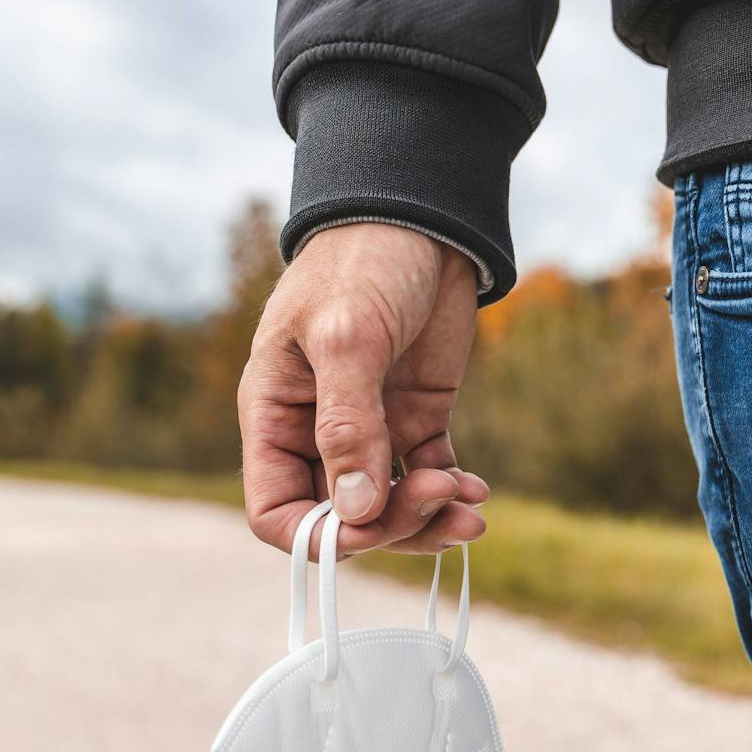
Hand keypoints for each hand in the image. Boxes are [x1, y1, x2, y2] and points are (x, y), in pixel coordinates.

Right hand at [239, 222, 489, 557]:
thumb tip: (354, 511)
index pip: (277, 511)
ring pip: (389, 506)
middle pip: (343, 518)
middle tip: (441, 498)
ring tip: (470, 508)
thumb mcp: (347, 337)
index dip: (318, 536)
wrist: (422, 215)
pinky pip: (427, 476)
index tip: (369, 526)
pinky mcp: (416, 416)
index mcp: (276, 415)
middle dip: (391, 524)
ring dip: (427, 518)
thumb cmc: (363, 261)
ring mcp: (371, 426)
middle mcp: (317, 432)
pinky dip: (450, 491)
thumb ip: (347, 424)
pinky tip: (476, 488)